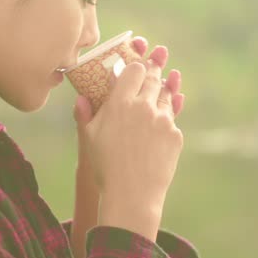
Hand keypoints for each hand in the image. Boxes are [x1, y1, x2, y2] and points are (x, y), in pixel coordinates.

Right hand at [74, 37, 184, 184]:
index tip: (137, 66)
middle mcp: (143, 106)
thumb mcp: (90, 138)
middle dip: (154, 70)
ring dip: (163, 91)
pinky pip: (172, 120)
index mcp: (120, 103)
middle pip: (153, 79)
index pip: (134, 70)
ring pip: (166, 97)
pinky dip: (167, 119)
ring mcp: (163, 120)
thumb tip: (81, 99)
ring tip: (163, 87)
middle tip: (156, 63)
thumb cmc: (106, 167)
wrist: (132, 194)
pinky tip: (161, 122)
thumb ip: (86, 115)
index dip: (137, 66)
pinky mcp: (175, 135)